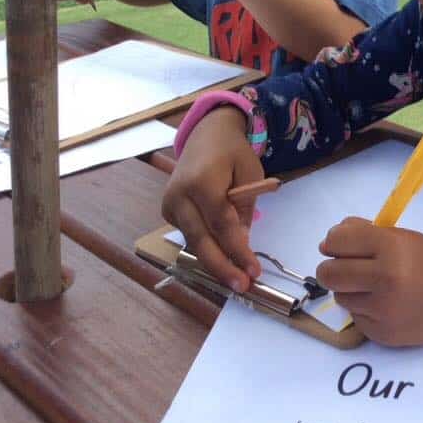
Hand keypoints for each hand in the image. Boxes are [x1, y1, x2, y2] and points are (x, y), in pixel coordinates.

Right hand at [161, 106, 264, 292]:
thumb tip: (241, 241)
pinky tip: (223, 261)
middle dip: (221, 267)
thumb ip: (245, 206)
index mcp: (202, 182)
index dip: (238, 250)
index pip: (221, 224)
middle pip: (200, 240)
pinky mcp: (168, 210)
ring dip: (215, 262)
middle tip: (241, 286)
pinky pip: (189, 235)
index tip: (254, 271)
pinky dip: (206, 248)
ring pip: (193, 241)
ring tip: (236, 280)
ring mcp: (169, 204)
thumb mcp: (251, 173)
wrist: (206, 135)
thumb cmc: (233, 152)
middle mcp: (179, 195)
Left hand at [316, 217, 422, 345]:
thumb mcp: (400, 237)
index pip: (337, 241)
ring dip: (350, 290)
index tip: (337, 246)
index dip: (332, 242)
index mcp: (389, 248)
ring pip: (340, 297)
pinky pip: (356, 318)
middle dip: (331, 268)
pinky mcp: (382, 334)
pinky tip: (386, 305)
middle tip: (345, 268)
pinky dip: (365, 310)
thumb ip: (364, 233)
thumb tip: (329, 240)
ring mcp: (383, 310)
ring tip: (375, 287)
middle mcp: (385, 278)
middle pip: (329, 274)